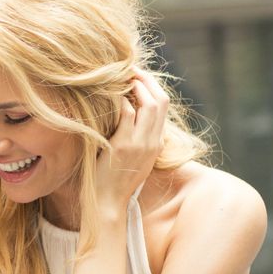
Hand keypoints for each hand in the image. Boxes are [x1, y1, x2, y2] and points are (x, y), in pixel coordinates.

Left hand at [96, 67, 168, 211]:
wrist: (108, 203)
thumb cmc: (114, 182)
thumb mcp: (133, 159)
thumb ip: (136, 139)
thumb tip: (127, 118)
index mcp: (157, 143)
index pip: (163, 107)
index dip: (152, 88)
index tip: (137, 78)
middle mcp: (153, 141)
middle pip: (161, 100)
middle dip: (146, 81)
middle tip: (129, 70)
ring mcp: (140, 143)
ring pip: (149, 104)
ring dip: (135, 86)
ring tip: (120, 78)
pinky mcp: (123, 145)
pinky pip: (127, 114)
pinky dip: (120, 100)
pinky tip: (110, 95)